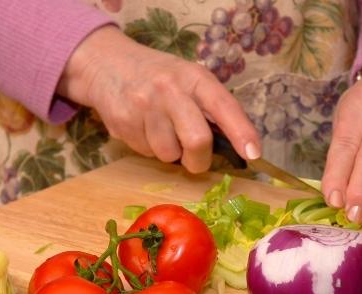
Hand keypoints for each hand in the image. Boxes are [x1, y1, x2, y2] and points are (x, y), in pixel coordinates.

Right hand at [57, 25, 260, 172]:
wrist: (108, 65)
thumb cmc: (160, 77)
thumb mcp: (189, 80)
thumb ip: (211, 108)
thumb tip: (238, 146)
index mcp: (194, 77)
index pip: (224, 106)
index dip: (241, 132)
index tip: (254, 153)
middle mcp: (170, 90)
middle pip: (197, 140)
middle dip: (199, 160)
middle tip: (195, 158)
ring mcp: (144, 107)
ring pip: (169, 154)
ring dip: (170, 152)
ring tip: (161, 131)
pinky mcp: (124, 124)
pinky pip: (146, 153)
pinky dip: (149, 148)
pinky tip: (143, 128)